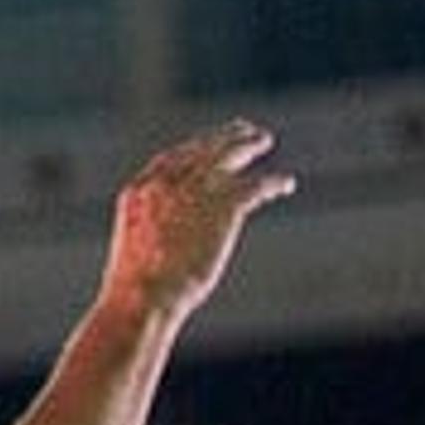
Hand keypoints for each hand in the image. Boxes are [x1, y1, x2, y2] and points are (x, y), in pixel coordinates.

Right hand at [102, 122, 291, 320]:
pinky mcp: (225, 203)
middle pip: (201, 149)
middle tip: (241, 130)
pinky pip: (256, 185)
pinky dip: (273, 183)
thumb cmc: (138, 290)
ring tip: (264, 140)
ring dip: (248, 145)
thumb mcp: (138, 253)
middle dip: (222, 137)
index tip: (207, 146)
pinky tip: (286, 184)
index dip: (193, 150)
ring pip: (229, 155)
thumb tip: (169, 250)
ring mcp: (197, 189)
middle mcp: (168, 181)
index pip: (171, 159)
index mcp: (141, 190)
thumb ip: (154, 237)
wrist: (147, 294)